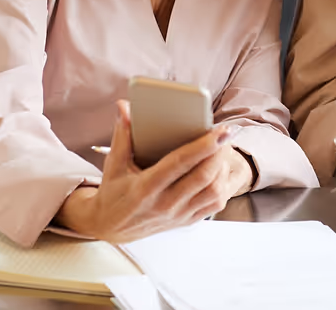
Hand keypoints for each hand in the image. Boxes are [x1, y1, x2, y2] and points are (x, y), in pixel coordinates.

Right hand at [55, 100, 246, 242]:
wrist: (109, 228)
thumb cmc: (113, 191)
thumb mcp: (114, 164)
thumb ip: (122, 134)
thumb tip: (124, 106)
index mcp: (145, 188)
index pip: (180, 163)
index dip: (203, 145)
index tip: (221, 129)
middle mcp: (164, 204)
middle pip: (203, 176)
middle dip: (220, 152)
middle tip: (226, 133)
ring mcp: (177, 216)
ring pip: (213, 192)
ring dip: (223, 167)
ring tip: (222, 149)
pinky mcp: (186, 222)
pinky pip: (213, 205)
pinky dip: (222, 185)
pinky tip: (219, 170)